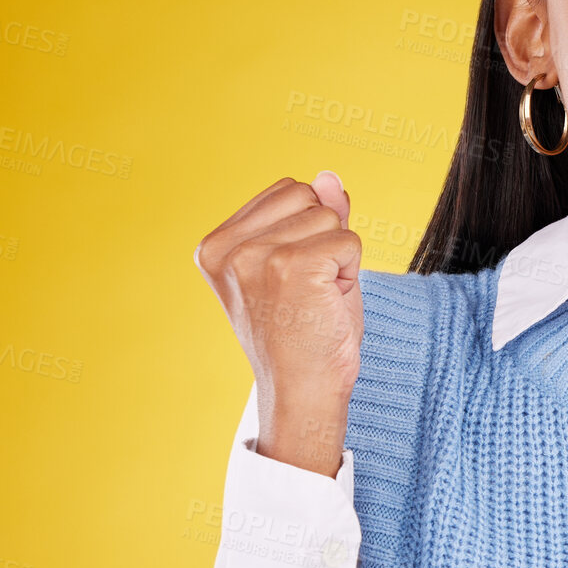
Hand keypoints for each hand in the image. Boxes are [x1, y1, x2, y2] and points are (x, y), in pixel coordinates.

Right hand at [194, 171, 362, 471]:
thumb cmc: (305, 334)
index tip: (294, 279)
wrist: (304, 391)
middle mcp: (228, 248)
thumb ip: (313, 218)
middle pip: (309, 196)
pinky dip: (351, 272)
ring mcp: (256, 256)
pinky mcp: (292, 266)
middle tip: (310, 291)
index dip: (309, 231)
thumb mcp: (304, 265)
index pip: (287, 190)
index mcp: (216, 245)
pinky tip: (328, 304)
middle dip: (325, 239)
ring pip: (331, 218)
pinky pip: (349, 240)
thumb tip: (329, 176)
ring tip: (317, 300)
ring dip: (339, 259)